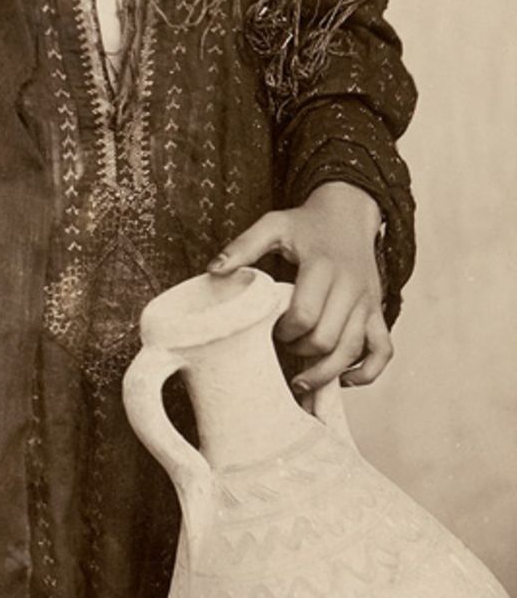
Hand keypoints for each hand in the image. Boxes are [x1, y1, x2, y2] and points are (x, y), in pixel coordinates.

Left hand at [208, 182, 388, 391]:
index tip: (269, 329)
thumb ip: (243, 246)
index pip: (305, 314)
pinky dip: (367, 372)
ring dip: (327, 372)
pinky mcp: (377, 312)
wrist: (348, 214)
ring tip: (301, 383)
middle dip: (301, 352)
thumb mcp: (273, 225)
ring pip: (354, 351)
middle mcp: (351, 287)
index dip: (284, 330)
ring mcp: (368, 302)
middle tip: (282, 348)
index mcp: (323, 267)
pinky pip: (383, 351)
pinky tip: (344, 379)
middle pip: (328, 339)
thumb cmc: (306, 224)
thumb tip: (213, 270)